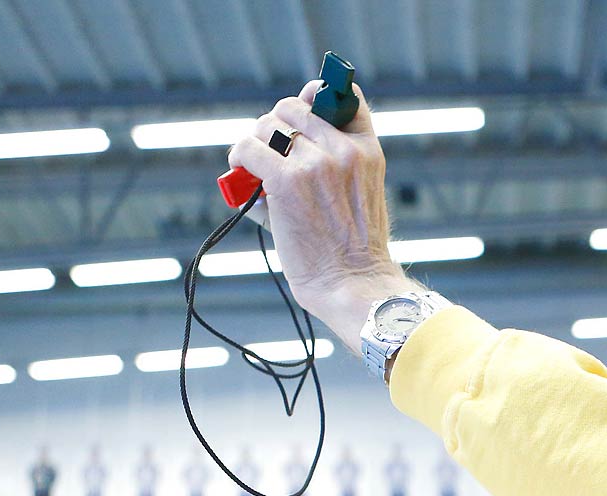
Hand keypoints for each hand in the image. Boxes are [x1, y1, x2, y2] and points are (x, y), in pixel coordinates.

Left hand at [228, 81, 412, 346]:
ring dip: (254, 144)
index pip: (342, 98)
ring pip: (265, 126)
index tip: (300, 118)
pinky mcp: (285, 181)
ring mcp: (315, 163)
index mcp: (368, 150)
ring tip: (254, 170)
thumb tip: (277, 138)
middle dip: (275, 128)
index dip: (313, 100)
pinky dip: (238, 159)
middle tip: (269, 155)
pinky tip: (241, 176)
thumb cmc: (353, 250)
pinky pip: (247, 149)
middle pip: (291, 108)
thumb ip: (335, 162)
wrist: (355, 285)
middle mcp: (343, 150)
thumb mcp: (362, 194)